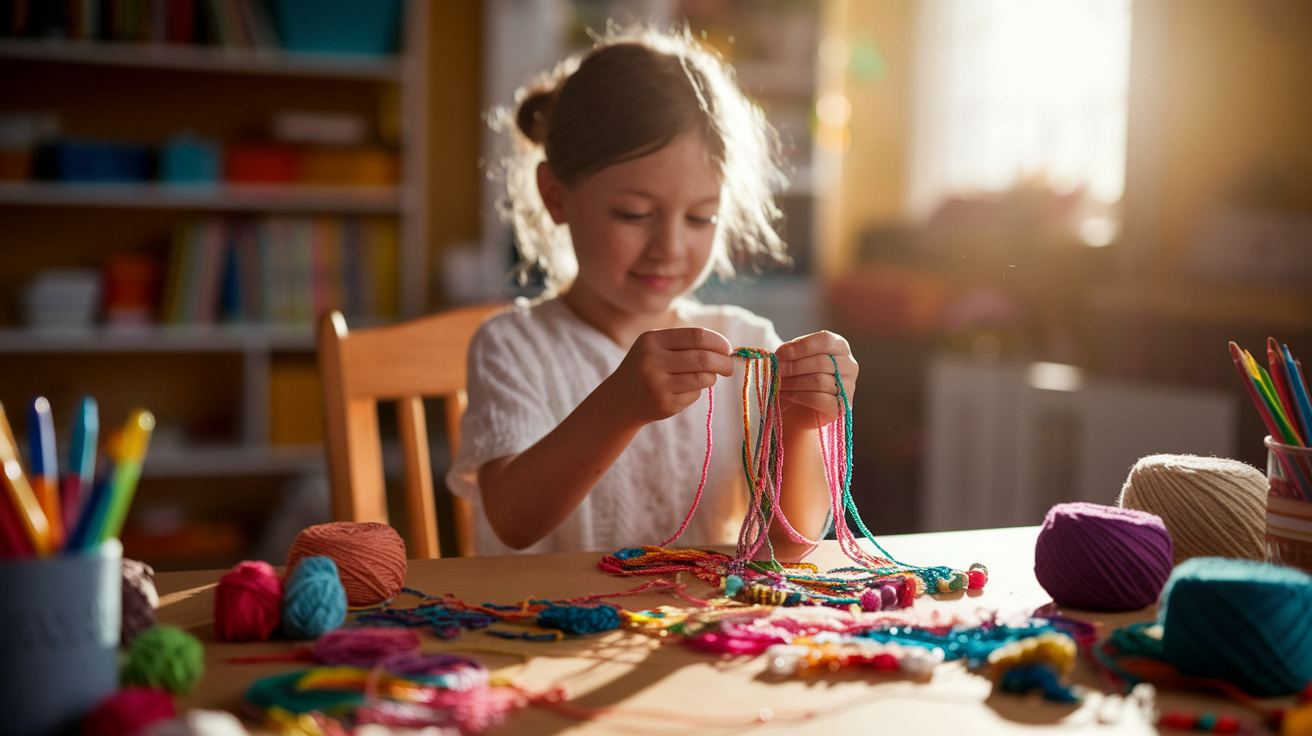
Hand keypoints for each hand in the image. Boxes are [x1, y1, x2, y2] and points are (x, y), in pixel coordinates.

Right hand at [604, 327, 734, 425]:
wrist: (621, 398)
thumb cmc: (648, 366)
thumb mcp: (657, 346)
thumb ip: (687, 343)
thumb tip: (725, 349)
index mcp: (651, 340)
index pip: (696, 336)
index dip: (718, 342)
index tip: (727, 349)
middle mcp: (652, 361)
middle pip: (703, 359)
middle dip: (723, 362)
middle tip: (729, 367)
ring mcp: (657, 385)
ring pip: (702, 378)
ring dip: (711, 377)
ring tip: (707, 377)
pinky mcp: (664, 405)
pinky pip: (695, 395)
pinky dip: (697, 391)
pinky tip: (684, 390)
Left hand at [776, 331, 858, 426]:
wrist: (797, 407)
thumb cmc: (796, 377)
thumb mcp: (794, 358)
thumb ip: (790, 353)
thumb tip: (777, 357)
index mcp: (840, 347)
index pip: (825, 341)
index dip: (801, 347)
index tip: (779, 354)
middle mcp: (849, 366)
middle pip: (822, 362)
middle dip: (793, 367)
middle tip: (775, 371)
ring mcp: (848, 388)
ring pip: (819, 381)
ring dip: (792, 382)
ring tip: (777, 383)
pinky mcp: (840, 408)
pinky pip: (819, 399)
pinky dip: (797, 396)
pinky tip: (785, 395)